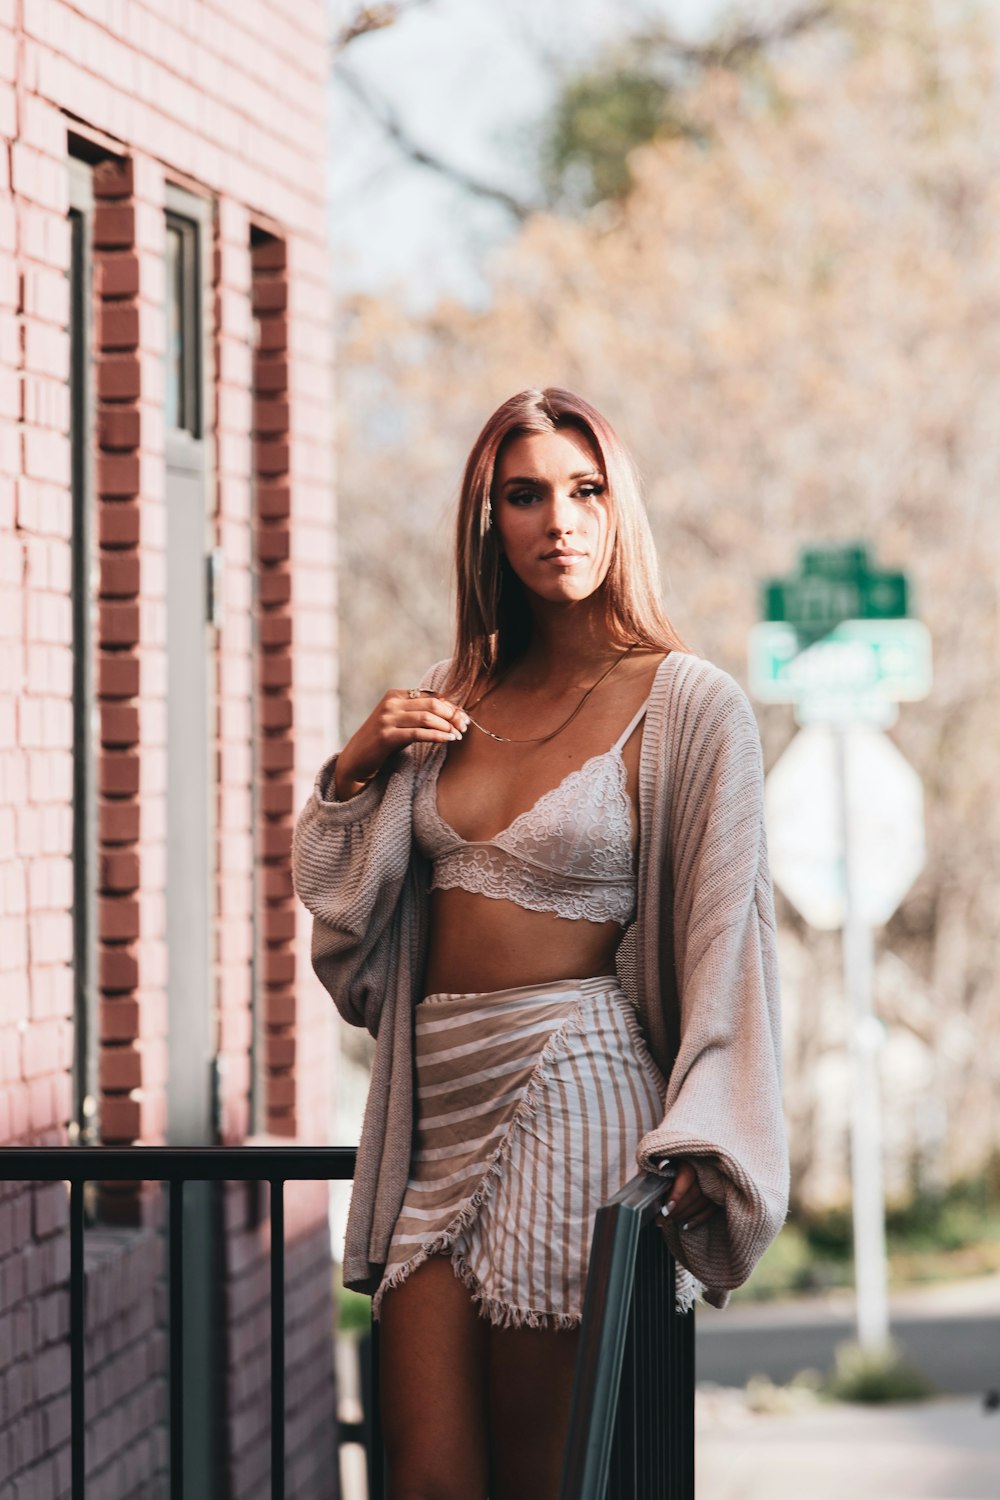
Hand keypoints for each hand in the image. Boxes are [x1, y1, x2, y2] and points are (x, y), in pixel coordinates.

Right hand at [334, 689, 469, 799]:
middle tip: (465, 726)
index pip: (431, 696)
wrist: (356, 760)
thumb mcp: (400, 723)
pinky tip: (448, 740)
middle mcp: (391, 703)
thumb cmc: (383, 742)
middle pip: (432, 704)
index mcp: (395, 695)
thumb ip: (418, 714)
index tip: (464, 718)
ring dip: (447, 726)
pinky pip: (418, 733)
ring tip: (457, 735)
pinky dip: (436, 735)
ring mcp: (387, 718)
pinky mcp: (386, 736)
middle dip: (452, 714)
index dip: (451, 706)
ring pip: (426, 717)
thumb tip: (451, 712)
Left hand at [655, 1159, 718, 1232]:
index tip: (665, 1209)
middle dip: (675, 1210)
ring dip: (684, 1215)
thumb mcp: (671, 1155)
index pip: (686, 1178)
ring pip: (701, 1204)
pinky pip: (710, 1211)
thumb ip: (664, 1160)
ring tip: (669, 1221)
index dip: (676, 1195)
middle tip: (660, 1220)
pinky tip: (685, 1226)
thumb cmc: (681, 1158)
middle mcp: (708, 1173)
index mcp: (695, 1161)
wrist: (703, 1156)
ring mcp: (716, 1186)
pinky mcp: (720, 1196)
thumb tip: (661, 1166)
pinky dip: (697, 1220)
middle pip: (692, 1195)